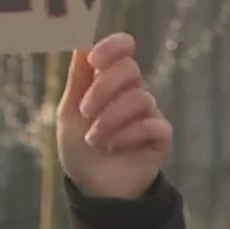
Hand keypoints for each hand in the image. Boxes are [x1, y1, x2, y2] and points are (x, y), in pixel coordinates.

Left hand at [56, 32, 171, 198]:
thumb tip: (81, 42)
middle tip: (86, 110)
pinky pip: (153, 124)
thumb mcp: (68, 111)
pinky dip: (130, 135)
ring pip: (140, 98)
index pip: (122, 49)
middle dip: (105, 88)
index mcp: (109, 80)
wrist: (94, 186)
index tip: (95, 59)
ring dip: (111, 119)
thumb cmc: (79, 147)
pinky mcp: (161, 136)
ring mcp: (148, 113)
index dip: (113, 47)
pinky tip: (117, 147)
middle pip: (131, 69)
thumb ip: (77, 79)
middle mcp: (132, 92)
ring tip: (95, 139)